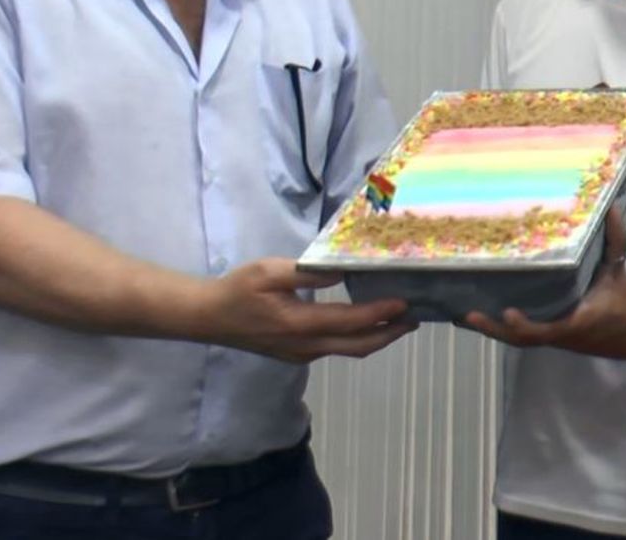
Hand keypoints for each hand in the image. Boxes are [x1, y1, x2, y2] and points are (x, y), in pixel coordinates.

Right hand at [193, 258, 415, 362]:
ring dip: (377, 337)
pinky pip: (337, 349)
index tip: (404, 302)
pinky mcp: (298, 355)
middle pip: (359, 345)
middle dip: (390, 333)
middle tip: (415, 318)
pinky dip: (359, 338)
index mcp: (299, 324)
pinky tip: (368, 323)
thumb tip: (341, 270)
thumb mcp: (270, 271)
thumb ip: (307, 273)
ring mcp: (303, 354)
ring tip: (400, 321)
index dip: (381, 313)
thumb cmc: (238, 290)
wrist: (210, 318)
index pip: (351, 321)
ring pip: (350, 350)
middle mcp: (306, 346)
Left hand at [462, 210, 625, 359]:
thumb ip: (615, 242)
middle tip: (467, 315)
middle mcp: (559, 335)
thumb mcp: (619, 272)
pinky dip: (507, 328)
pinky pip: (527, 336)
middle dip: (493, 329)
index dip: (524, 325)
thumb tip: (611, 210)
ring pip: (519, 340)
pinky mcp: (554, 338)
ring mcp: (554, 339)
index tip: (507, 312)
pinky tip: (491, 316)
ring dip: (494, 330)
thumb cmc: (625, 304)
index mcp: (574, 323)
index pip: (544, 331)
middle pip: (520, 340)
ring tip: (468, 316)